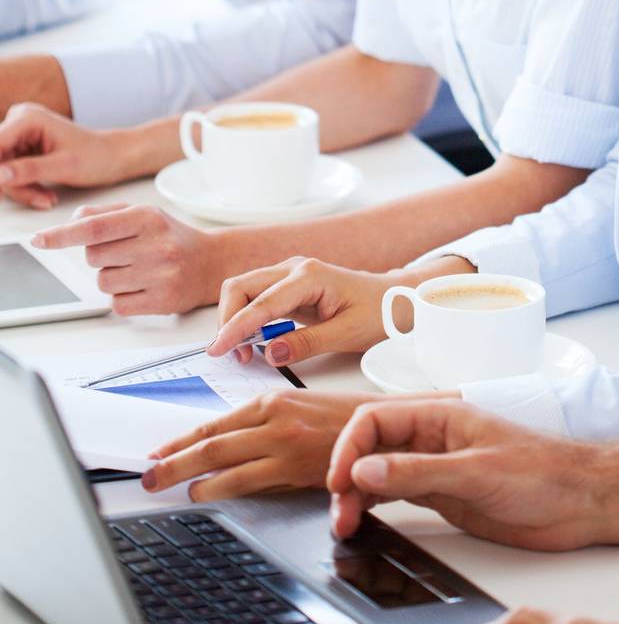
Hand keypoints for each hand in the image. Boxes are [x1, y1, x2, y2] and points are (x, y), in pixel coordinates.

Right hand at [0, 104, 122, 208]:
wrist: (112, 157)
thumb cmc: (96, 157)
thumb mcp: (64, 167)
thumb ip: (29, 170)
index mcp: (28, 118)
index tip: (2, 190)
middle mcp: (19, 120)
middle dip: (14, 185)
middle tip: (40, 199)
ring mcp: (18, 134)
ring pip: (1, 171)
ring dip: (21, 190)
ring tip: (47, 199)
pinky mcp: (20, 148)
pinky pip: (9, 173)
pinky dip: (25, 188)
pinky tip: (45, 195)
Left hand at [31, 202, 221, 314]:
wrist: (212, 262)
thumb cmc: (171, 237)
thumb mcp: (143, 214)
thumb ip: (105, 214)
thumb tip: (72, 221)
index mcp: (148, 218)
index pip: (94, 228)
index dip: (63, 235)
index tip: (40, 239)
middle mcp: (156, 245)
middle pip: (93, 257)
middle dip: (100, 256)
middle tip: (125, 252)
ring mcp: (161, 275)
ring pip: (103, 282)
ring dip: (112, 277)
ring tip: (137, 269)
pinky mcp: (162, 302)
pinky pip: (118, 304)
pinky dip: (123, 297)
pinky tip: (143, 286)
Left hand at [141, 390, 365, 500]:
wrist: (385, 429)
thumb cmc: (344, 420)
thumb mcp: (300, 406)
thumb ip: (264, 421)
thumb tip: (226, 441)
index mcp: (273, 400)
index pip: (215, 423)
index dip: (182, 439)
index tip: (159, 450)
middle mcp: (273, 419)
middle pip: (211, 442)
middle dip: (173, 460)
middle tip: (148, 473)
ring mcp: (283, 445)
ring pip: (222, 463)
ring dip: (188, 477)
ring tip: (166, 486)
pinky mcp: (294, 469)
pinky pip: (247, 482)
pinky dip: (220, 488)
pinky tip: (203, 493)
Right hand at [208, 256, 395, 365]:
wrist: (395, 299)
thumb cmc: (378, 312)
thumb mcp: (347, 334)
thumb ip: (307, 344)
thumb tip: (270, 353)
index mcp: (310, 276)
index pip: (261, 302)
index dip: (236, 327)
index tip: (219, 350)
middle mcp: (295, 268)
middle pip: (242, 286)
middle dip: (228, 319)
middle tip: (232, 356)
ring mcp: (291, 274)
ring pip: (244, 289)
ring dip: (235, 319)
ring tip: (244, 353)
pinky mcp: (289, 286)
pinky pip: (257, 298)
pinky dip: (247, 319)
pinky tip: (254, 342)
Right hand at [327, 399, 605, 548]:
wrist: (580, 502)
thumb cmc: (543, 472)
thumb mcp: (476, 472)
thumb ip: (419, 472)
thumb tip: (365, 471)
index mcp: (440, 416)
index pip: (376, 420)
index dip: (350, 447)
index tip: (340, 480)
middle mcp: (433, 439)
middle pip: (371, 448)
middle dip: (347, 476)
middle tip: (339, 514)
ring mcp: (436, 467)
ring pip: (379, 475)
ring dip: (356, 496)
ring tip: (345, 526)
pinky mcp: (443, 496)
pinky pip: (396, 496)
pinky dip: (374, 508)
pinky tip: (363, 523)